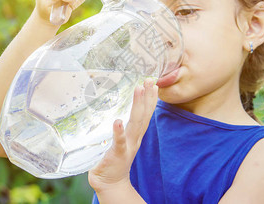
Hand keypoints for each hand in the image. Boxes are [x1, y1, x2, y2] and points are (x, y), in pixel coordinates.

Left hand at [88, 79, 158, 193]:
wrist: (110, 183)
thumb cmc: (114, 160)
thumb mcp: (122, 141)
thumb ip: (124, 128)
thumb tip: (120, 113)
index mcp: (136, 135)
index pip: (145, 114)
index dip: (150, 99)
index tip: (152, 84)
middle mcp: (135, 138)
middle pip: (143, 115)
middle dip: (147, 97)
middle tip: (149, 80)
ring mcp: (127, 146)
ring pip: (135, 124)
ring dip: (138, 106)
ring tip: (139, 90)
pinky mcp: (117, 154)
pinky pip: (119, 141)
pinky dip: (119, 131)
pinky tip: (118, 121)